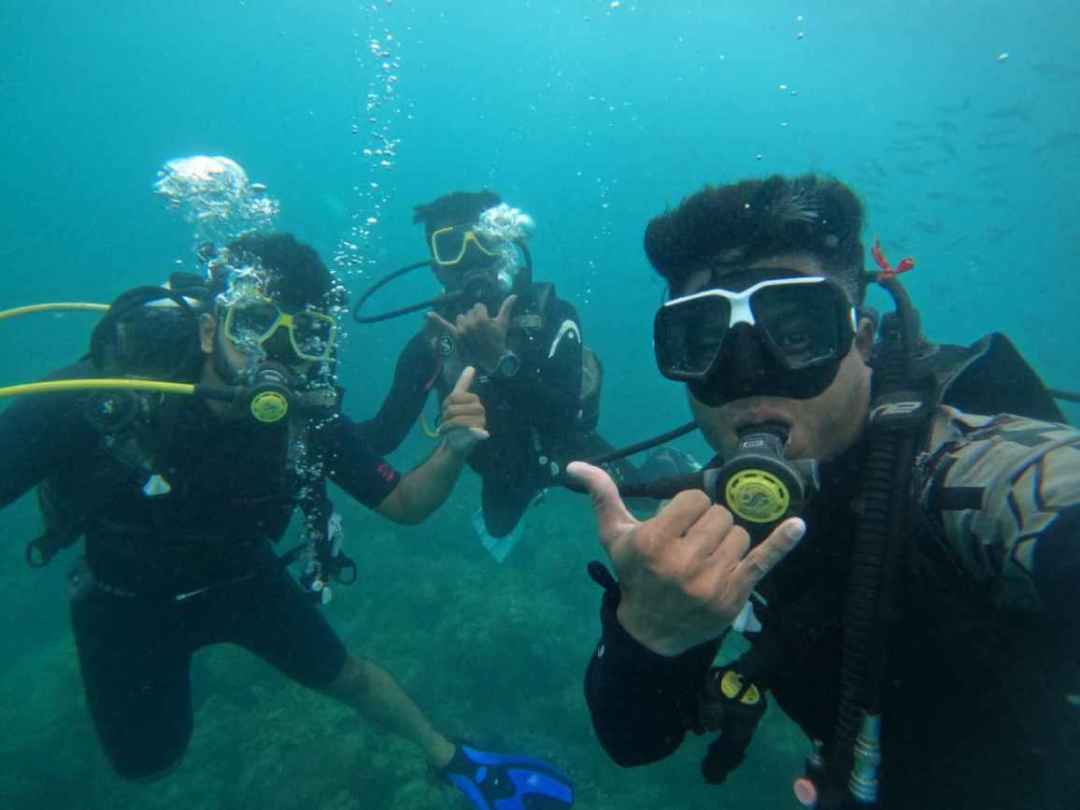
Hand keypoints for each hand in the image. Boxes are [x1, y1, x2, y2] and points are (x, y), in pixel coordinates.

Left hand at [427, 294, 517, 372]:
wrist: (491, 360)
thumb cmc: (498, 341)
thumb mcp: (503, 324)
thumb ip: (506, 308)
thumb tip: (514, 295)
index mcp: (481, 319)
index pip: (478, 306)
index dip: (483, 314)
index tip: (487, 324)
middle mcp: (469, 323)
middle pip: (468, 312)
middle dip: (474, 319)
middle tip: (481, 332)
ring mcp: (461, 330)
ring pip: (460, 318)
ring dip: (465, 323)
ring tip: (472, 335)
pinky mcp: (455, 336)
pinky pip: (445, 325)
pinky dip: (436, 319)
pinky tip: (427, 314)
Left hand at [438, 366, 489, 455]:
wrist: (456, 441)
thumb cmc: (456, 419)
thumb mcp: (456, 401)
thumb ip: (463, 384)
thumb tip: (471, 367)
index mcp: (474, 400)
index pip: (455, 396)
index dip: (447, 403)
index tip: (446, 409)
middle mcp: (480, 410)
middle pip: (455, 408)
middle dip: (446, 415)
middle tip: (445, 422)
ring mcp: (480, 422)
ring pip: (458, 420)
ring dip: (447, 426)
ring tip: (445, 430)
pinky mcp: (478, 435)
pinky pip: (477, 432)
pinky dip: (479, 432)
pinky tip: (482, 433)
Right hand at [567, 461, 805, 656]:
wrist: (650, 633)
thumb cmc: (633, 574)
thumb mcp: (613, 536)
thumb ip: (601, 496)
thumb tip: (573, 465)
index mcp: (653, 542)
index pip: (695, 499)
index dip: (689, 508)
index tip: (679, 523)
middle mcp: (682, 562)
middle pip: (720, 515)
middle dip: (708, 524)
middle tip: (693, 543)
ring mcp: (711, 581)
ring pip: (739, 534)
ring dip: (727, 541)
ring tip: (707, 557)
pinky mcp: (734, 595)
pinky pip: (764, 560)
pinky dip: (783, 542)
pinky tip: (799, 525)